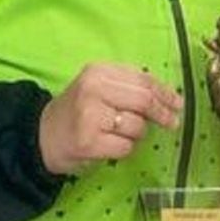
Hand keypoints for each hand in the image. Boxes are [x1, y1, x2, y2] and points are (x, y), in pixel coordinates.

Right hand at [38, 63, 182, 175]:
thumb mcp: (99, 87)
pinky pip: (126, 147)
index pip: (143, 79)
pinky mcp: (89, 142)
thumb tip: (169, 97)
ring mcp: (90, 116)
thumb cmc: (78, 111)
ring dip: (137, 134)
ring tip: (118, 133)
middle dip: (162, 113)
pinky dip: (125, 149)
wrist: (41, 136)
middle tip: (172, 122)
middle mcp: (94, 89)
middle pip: (144, 101)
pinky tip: (110, 145)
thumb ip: (129, 86)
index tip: (178, 103)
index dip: (165, 92)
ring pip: (137, 126)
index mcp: (99, 71)